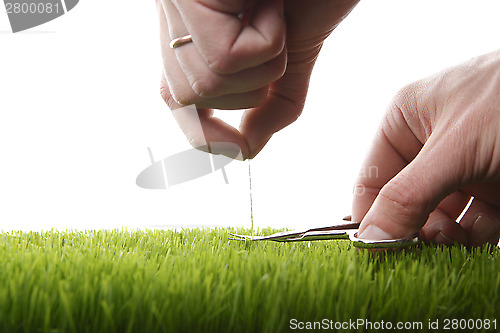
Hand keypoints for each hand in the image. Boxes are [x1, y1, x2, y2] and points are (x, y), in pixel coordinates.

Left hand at [157, 0, 358, 157]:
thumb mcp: (291, 57)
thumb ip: (273, 107)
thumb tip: (245, 151)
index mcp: (194, 36)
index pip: (174, 99)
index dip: (200, 133)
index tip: (235, 150)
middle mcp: (175, 20)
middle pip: (194, 98)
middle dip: (252, 84)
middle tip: (272, 34)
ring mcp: (177, 6)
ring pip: (209, 84)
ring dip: (264, 60)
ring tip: (272, 13)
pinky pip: (223, 58)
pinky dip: (265, 41)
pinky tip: (269, 4)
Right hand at [353, 50, 499, 246]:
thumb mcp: (457, 147)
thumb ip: (408, 196)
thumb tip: (369, 239)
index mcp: (405, 121)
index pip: (371, 182)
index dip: (371, 220)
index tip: (379, 257)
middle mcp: (431, 145)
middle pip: (405, 204)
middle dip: (415, 231)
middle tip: (425, 252)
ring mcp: (464, 166)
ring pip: (439, 218)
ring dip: (448, 238)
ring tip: (459, 243)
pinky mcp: (494, 185)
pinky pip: (473, 223)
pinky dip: (476, 238)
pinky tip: (483, 237)